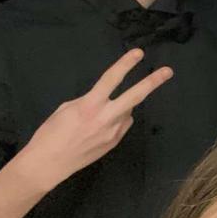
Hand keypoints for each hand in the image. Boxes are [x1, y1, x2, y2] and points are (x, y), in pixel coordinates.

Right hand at [15, 49, 172, 186]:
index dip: (125, 64)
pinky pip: (122, 125)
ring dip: (121, 107)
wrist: (48, 164)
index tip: (139, 53)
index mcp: (89, 105)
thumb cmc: (50, 133)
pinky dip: (117, 120)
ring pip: (128, 112)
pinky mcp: (114, 143)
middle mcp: (106, 118)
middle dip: (152, 82)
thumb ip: (89, 102)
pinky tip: (100, 128)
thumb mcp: (66, 109)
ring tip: (99, 116)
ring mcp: (113, 132)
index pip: (111, 79)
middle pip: (135, 96)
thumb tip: (104, 102)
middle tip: (168, 71)